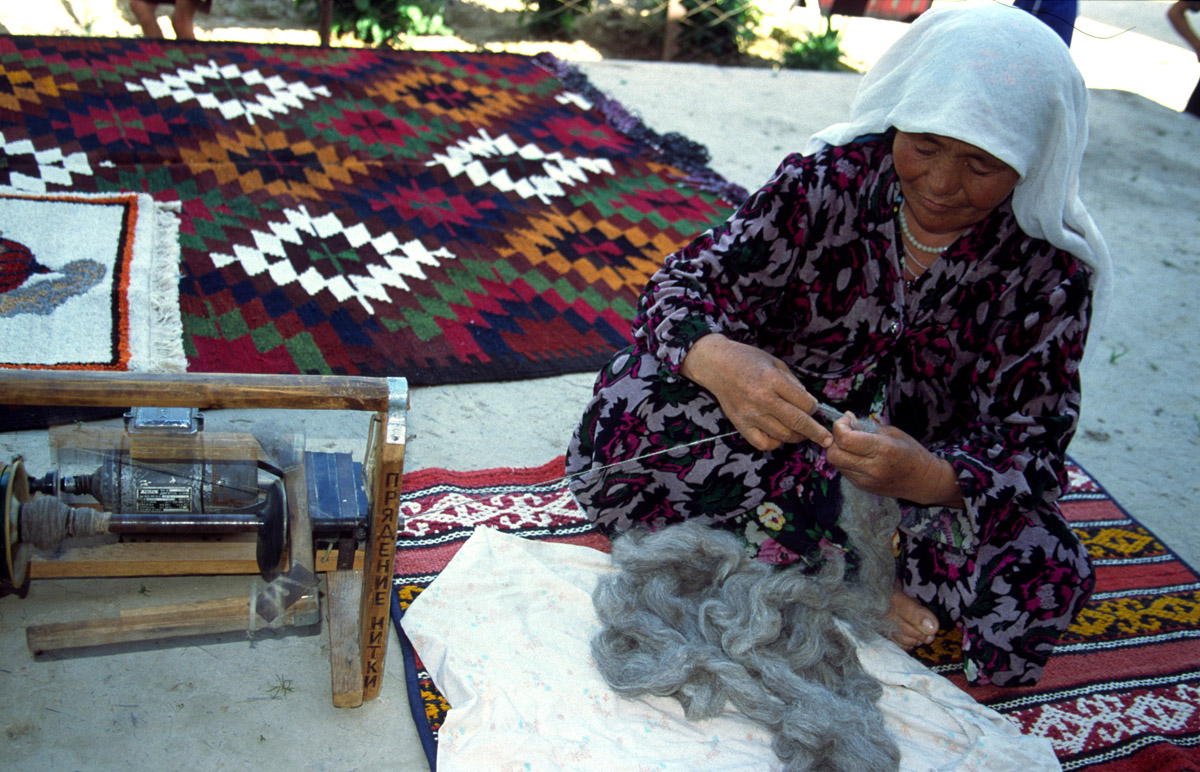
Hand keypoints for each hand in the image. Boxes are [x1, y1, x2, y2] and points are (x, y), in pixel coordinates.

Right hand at [680, 334, 831, 451]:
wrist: (716, 365)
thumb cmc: (747, 360)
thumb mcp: (775, 363)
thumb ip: (793, 383)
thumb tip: (809, 404)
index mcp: (772, 380)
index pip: (805, 403)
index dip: (814, 408)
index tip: (813, 407)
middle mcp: (762, 399)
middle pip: (798, 422)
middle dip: (817, 433)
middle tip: (826, 439)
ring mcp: (750, 414)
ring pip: (783, 435)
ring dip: (797, 437)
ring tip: (801, 433)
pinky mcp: (740, 425)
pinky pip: (764, 443)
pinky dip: (776, 443)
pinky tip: (779, 435)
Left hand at [826, 413, 963, 507]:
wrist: (923, 481)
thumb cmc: (912, 453)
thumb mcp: (893, 433)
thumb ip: (867, 426)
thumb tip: (848, 418)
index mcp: (883, 450)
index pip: (845, 439)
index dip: (840, 426)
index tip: (847, 420)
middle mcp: (872, 468)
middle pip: (834, 454)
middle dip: (834, 439)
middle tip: (846, 432)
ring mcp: (866, 480)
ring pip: (836, 463)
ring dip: (839, 450)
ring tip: (853, 444)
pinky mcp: (862, 487)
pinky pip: (844, 471)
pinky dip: (845, 460)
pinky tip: (857, 456)